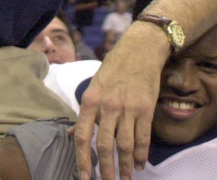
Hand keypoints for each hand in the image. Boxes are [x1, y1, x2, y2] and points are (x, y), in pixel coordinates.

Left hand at [74, 22, 167, 179]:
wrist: (140, 50)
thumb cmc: (114, 68)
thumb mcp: (93, 86)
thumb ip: (85, 113)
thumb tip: (70, 135)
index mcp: (90, 100)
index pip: (82, 136)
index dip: (82, 159)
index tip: (85, 177)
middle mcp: (108, 106)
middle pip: (104, 145)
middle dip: (106, 169)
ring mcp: (128, 108)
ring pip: (125, 146)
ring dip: (126, 166)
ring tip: (127, 178)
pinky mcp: (146, 109)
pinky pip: (143, 138)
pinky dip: (142, 154)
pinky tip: (141, 164)